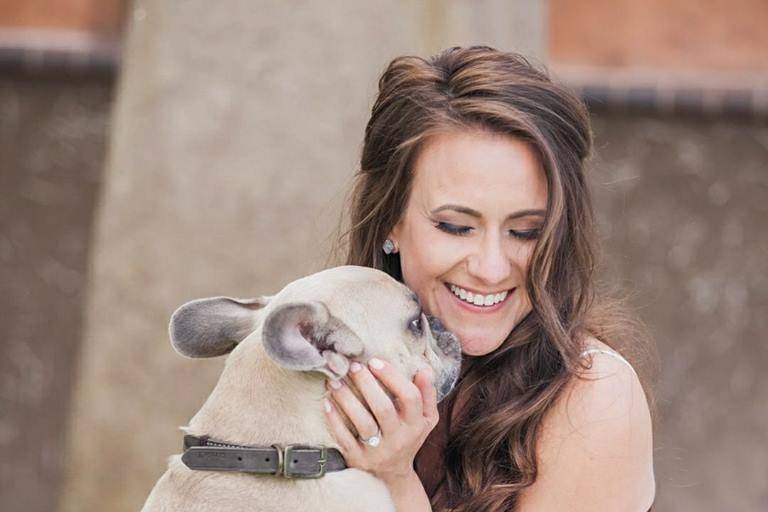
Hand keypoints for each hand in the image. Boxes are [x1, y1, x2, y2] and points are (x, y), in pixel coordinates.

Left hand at [323, 358, 438, 483]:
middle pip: (383, 408)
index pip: (410, 397)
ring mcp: (378, 450)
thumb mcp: (426, 417)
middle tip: (353, 366)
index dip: (392, 377)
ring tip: (335, 381)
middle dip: (366, 384)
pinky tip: (327, 402)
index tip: (374, 361)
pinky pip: (345, 439)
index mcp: (416, 424)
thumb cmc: (409, 435)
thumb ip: (427, 393)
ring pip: (362, 423)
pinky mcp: (359, 459)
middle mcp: (399, 438)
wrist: (393, 473)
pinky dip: (334, 420)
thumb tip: (425, 368)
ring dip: (347, 399)